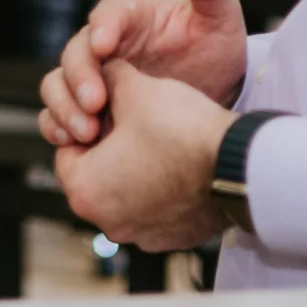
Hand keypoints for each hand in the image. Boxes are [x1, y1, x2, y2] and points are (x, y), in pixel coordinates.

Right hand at [38, 0, 246, 146]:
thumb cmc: (214, 49)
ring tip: (85, 131)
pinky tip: (72, 142)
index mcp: (131, 14)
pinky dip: (57, 126)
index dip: (103, 26)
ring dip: (64, 105)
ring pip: (58, 83)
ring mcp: (92, 77)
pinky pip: (58, 114)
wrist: (216, 95)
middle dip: (80, 77)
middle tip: (95, 103)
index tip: (103, 44)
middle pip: (76, 52)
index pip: (109, 12)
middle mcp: (103, 43)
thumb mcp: (220, 19)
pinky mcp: (88, 109)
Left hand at [52, 61, 235, 252]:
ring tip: (160, 139)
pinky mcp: (172, 238)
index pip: (67, 147)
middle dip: (110, 145)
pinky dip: (162, 188)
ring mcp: (142, 235)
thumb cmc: (181, 130)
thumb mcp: (134, 89)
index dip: (87, 120)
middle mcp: (106, 223)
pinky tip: (181, 163)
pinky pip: (156, 208)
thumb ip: (107, 76)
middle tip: (133, 120)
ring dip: (136, 167)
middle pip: (95, 172)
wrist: (239, 165)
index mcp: (84, 191)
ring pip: (126, 191)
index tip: (107, 107)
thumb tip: (103, 68)